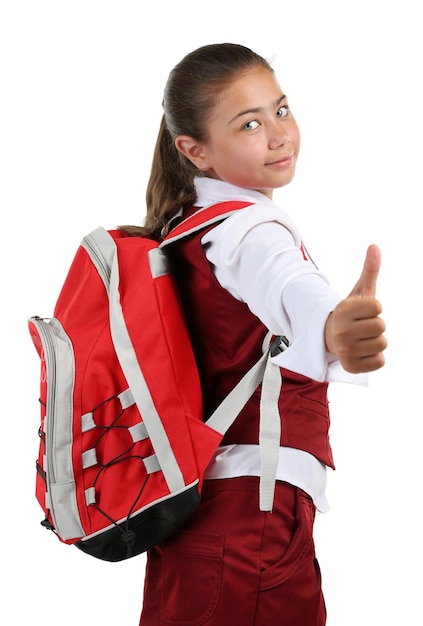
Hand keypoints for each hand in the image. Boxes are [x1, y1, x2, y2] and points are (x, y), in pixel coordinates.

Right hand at [325, 245, 386, 372]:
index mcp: (342, 310)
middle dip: (376, 325)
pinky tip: (362, 352)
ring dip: (376, 341)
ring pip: (382, 344)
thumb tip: (375, 246)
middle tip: (362, 326)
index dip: (374, 308)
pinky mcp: (351, 366)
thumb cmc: (351, 314)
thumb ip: (369, 270)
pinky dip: (375, 357)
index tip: (362, 311)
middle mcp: (341, 331)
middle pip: (381, 326)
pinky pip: (380, 361)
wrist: (330, 338)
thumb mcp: (359, 292)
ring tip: (362, 339)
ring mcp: (345, 350)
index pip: (377, 306)